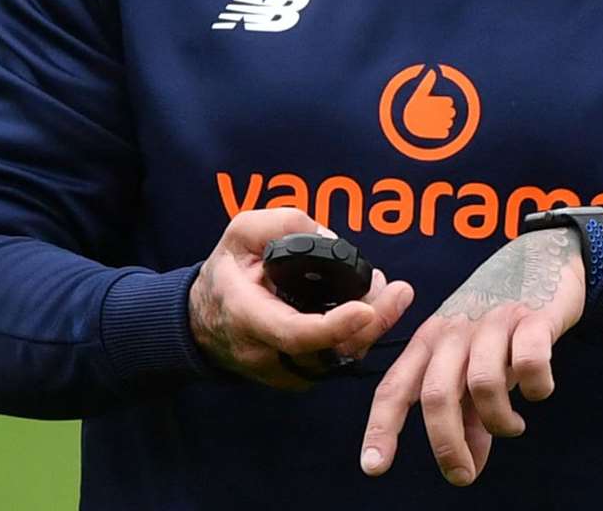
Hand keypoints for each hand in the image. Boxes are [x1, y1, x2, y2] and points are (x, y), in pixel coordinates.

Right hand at [189, 208, 413, 389]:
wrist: (202, 319)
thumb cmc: (227, 271)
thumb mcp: (242, 233)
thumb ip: (283, 225)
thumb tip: (331, 239)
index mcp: (247, 316)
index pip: (294, 333)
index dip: (333, 326)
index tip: (366, 308)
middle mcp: (266, 353)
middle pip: (330, 352)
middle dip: (372, 324)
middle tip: (399, 292)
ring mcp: (284, 372)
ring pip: (339, 361)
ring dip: (371, 328)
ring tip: (388, 292)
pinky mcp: (298, 376)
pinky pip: (336, 363)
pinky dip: (359, 337)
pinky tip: (371, 309)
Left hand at [359, 225, 585, 485]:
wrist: (543, 255)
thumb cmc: (500, 320)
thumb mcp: (475, 364)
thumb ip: (468, 416)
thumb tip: (469, 468)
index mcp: (430, 342)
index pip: (394, 387)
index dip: (381, 428)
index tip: (374, 467)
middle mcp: (454, 331)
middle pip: (435, 394)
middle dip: (446, 444)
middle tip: (462, 474)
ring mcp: (492, 322)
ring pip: (482, 383)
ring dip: (498, 420)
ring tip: (513, 426)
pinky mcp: (533, 318)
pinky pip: (528, 363)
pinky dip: (535, 387)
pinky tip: (539, 391)